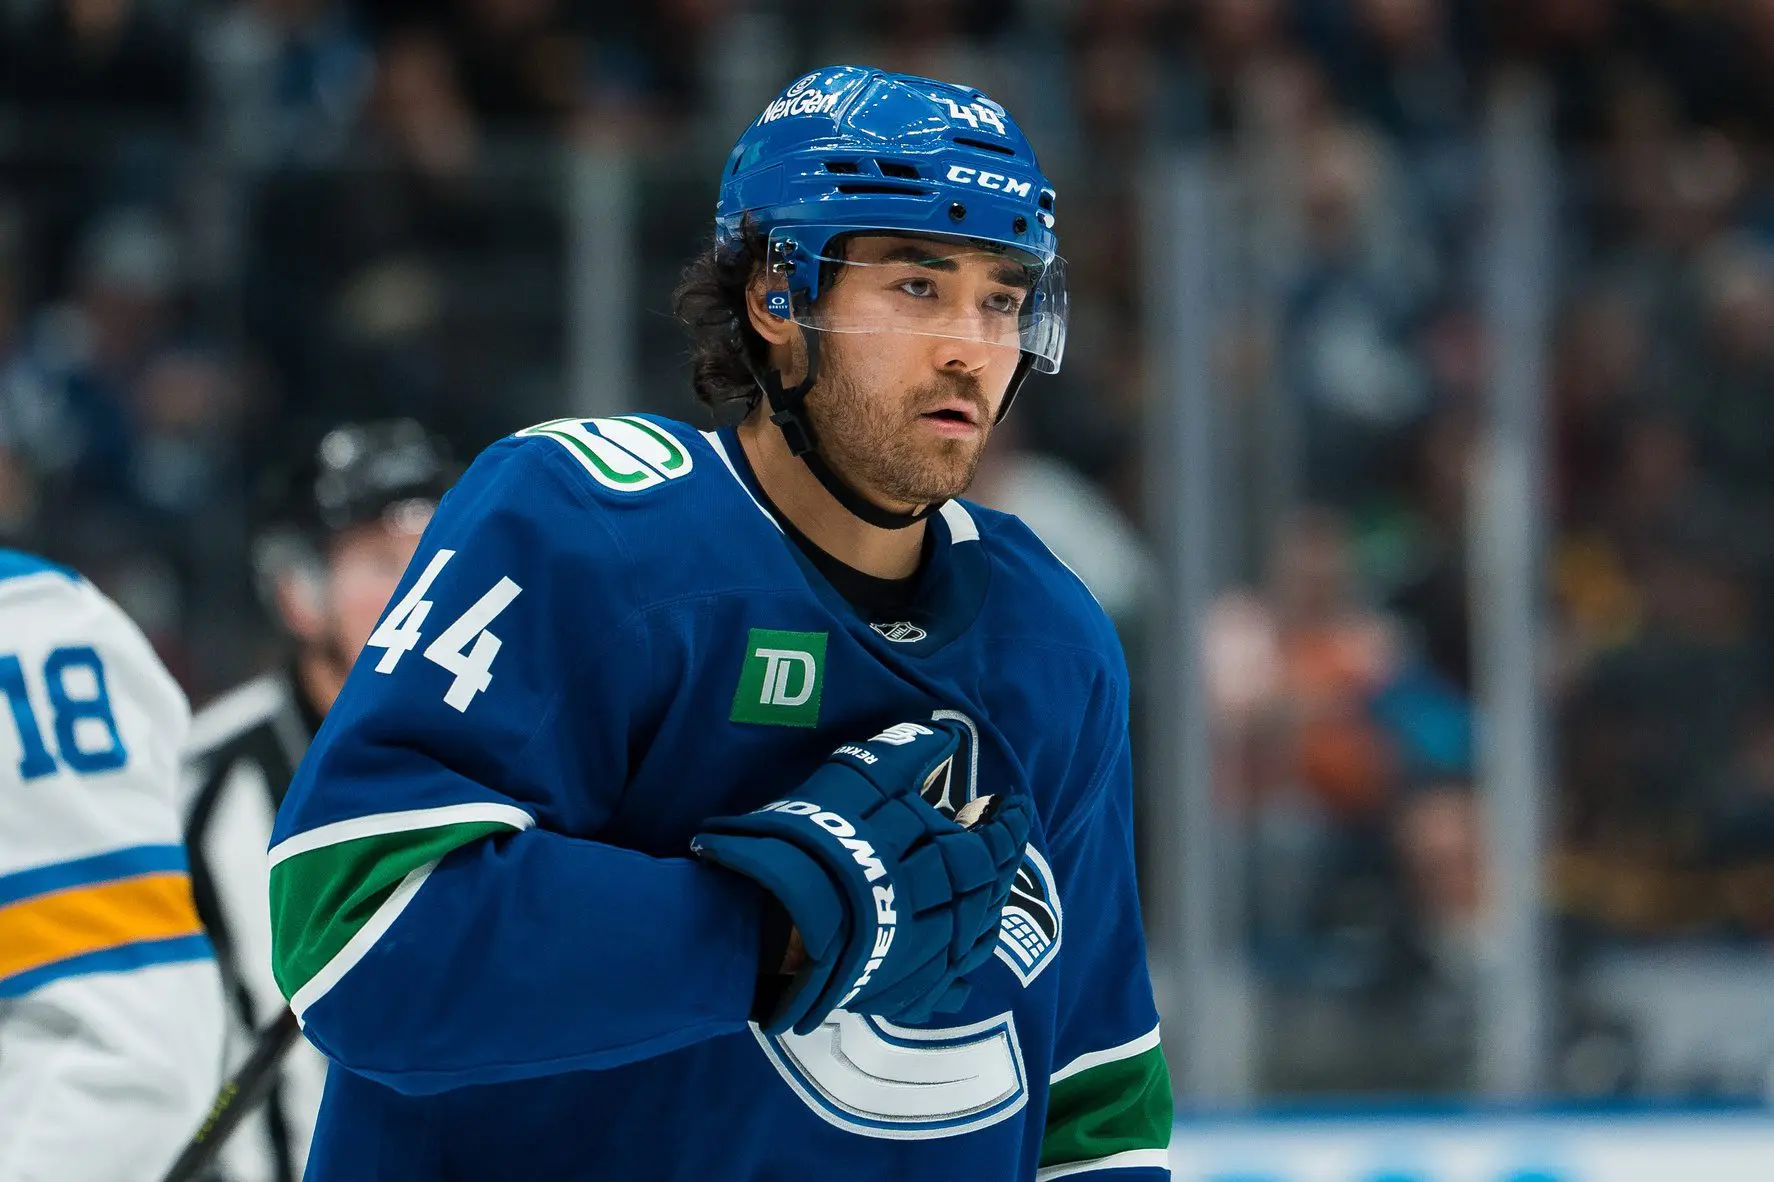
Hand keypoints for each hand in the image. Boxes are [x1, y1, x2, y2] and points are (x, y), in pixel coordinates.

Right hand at [693, 719, 1031, 1034]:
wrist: (779, 913)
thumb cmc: (826, 836)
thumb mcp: (866, 775)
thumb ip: (910, 753)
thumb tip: (947, 737)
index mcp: (955, 863)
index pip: (999, 841)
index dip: (1008, 820)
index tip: (1010, 803)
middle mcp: (955, 916)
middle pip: (991, 891)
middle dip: (999, 863)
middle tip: (996, 843)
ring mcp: (932, 961)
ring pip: (977, 941)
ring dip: (986, 914)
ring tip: (982, 897)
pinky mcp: (904, 992)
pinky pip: (947, 987)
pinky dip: (959, 970)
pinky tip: (955, 959)